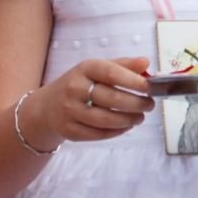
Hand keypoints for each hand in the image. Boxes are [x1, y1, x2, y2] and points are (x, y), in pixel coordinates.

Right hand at [25, 57, 154, 149]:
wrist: (48, 106)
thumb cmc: (81, 83)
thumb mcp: (98, 68)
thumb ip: (124, 65)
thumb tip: (146, 63)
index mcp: (85, 68)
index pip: (112, 73)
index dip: (133, 81)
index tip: (150, 87)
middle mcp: (74, 88)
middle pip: (111, 99)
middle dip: (136, 104)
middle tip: (150, 105)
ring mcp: (69, 110)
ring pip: (105, 119)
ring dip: (128, 120)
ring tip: (141, 117)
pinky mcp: (69, 130)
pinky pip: (97, 134)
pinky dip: (116, 132)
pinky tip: (126, 127)